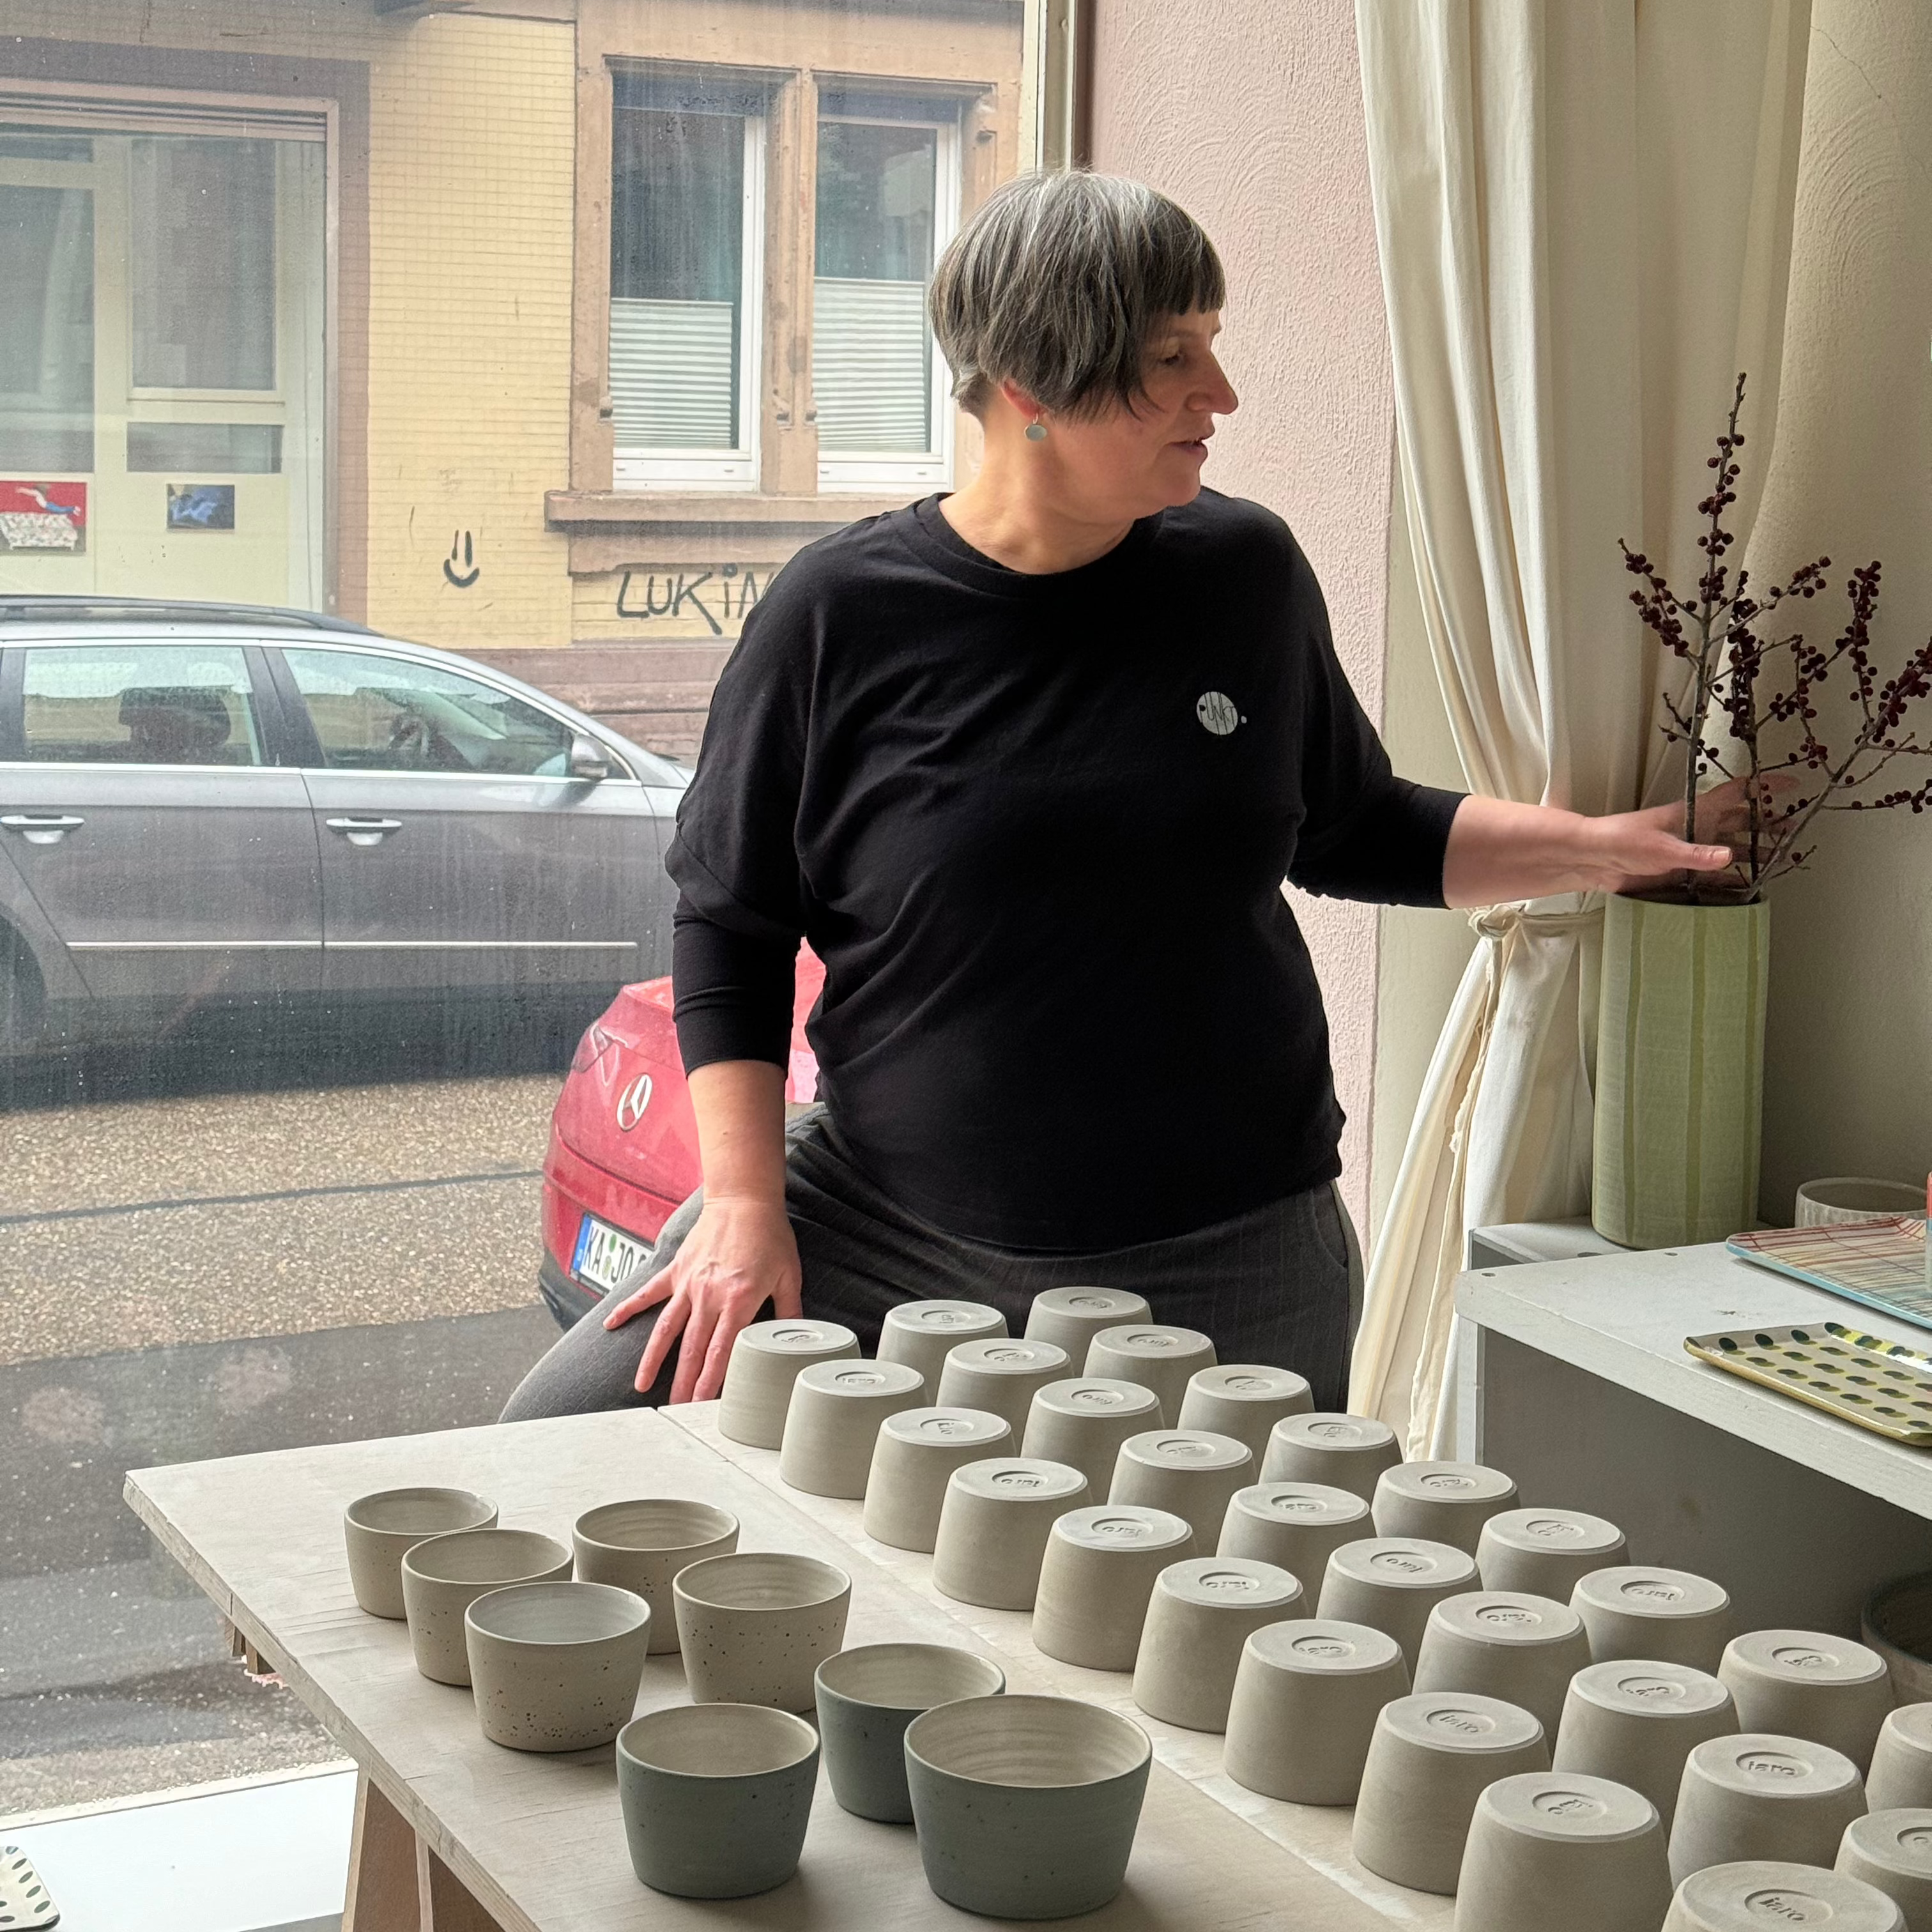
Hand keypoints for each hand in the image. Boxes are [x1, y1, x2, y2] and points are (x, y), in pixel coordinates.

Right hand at [602, 1195, 801, 1401]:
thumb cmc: (770, 1235)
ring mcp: (688, 1284)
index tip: (703, 1405)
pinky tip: (610, 1327)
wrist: (743, 1198)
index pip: (722, 1350)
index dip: (712, 1381)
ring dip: (653, 1360)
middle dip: (684, 1383)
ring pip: (666, 1329)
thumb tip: (797, 1340)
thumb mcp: (789, 1274)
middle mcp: (708, 1296)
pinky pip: (648, 1293)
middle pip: (693, 1349)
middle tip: (677, 1411)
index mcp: (739, 1300)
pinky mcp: (676, 1271)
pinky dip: (627, 1309)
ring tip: (642, 1387)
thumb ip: (790, 1311)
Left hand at [1599, 774, 1793, 896]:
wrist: (1593, 860)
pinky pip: (1713, 874)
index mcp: (1696, 812)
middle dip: (1768, 822)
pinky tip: (1748, 884)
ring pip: (1730, 848)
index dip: (1765, 787)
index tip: (1792, 786)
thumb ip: (1696, 854)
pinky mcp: (1680, 870)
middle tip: (1795, 827)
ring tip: (1781, 855)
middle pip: (1741, 821)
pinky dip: (1731, 878)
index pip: (1737, 792)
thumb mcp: (1662, 848)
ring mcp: (1690, 849)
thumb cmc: (1623, 841)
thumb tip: (1730, 857)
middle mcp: (1697, 827)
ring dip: (1754, 851)